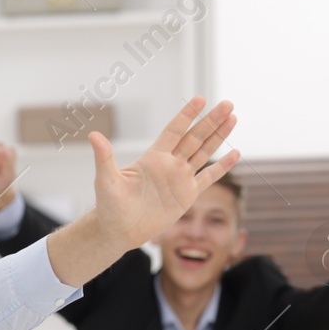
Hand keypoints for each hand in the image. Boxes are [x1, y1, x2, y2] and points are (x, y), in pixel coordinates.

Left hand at [45, 97, 239, 286]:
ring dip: (219, 136)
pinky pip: (208, 177)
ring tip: (233, 117)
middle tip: (227, 103)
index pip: (174, 130)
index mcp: (153, 157)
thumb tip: (93, 135)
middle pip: (194, 137)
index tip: (200, 99)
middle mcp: (169, 164)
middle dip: (210, 121)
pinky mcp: (187, 196)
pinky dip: (222, 166)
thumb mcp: (106, 180)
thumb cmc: (109, 205)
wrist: (118, 230)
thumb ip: (104, 158)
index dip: (186, 115)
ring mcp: (180, 179)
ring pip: (204, 152)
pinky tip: (235, 153)